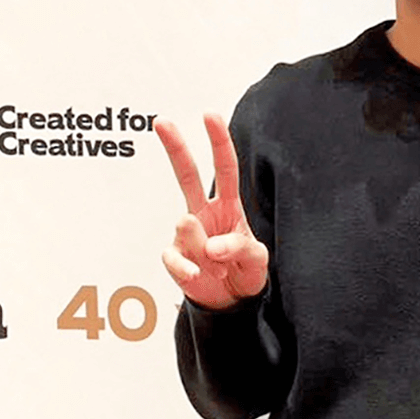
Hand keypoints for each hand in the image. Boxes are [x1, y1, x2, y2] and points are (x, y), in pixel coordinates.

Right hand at [157, 113, 268, 309]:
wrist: (230, 303)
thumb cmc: (245, 271)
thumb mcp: (257, 259)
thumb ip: (240, 247)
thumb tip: (211, 245)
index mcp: (228, 206)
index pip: (225, 168)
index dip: (219, 142)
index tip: (209, 115)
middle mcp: (203, 213)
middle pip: (187, 174)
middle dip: (176, 147)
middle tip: (162, 121)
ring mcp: (186, 234)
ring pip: (188, 228)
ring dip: (207, 252)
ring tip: (221, 268)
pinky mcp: (175, 257)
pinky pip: (175, 258)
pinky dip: (188, 270)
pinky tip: (199, 277)